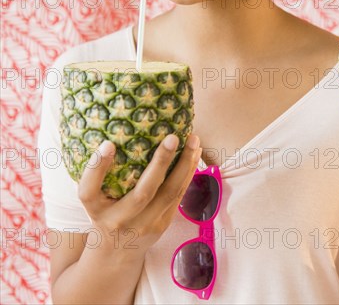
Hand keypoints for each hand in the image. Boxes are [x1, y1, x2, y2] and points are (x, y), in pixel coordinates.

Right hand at [78, 134, 201, 253]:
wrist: (116, 255)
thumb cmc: (103, 216)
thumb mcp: (93, 201)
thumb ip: (98, 176)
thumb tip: (111, 136)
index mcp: (95, 211)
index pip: (89, 191)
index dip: (97, 168)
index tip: (107, 144)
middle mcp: (120, 220)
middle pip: (142, 192)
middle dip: (160, 163)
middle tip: (172, 137)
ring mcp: (145, 225)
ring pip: (169, 193)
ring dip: (184, 165)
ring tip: (193, 140)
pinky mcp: (163, 224)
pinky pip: (178, 195)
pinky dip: (188, 173)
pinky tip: (195, 154)